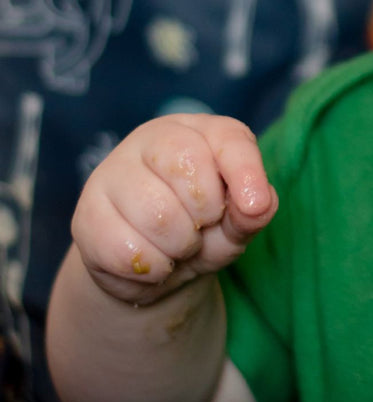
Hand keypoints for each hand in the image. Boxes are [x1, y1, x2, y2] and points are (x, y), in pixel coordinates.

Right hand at [71, 114, 277, 305]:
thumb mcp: (238, 224)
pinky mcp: (86, 216)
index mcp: (199, 133)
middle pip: (185, 166)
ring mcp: (111, 174)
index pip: (227, 137)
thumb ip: (253, 212)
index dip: (244, 171)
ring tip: (178, 245)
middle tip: (202, 225)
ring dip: (180, 246)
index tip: (255, 205)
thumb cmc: (205, 231)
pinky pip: (128, 251)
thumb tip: (257, 203)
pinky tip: (153, 260)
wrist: (157, 268)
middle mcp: (152, 141)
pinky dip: (153, 269)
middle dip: (206, 212)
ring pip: (157, 215)